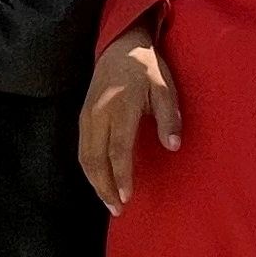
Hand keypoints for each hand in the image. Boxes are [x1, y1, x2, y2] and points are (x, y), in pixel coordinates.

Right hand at [76, 22, 180, 214]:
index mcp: (121, 106)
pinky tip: (100, 181)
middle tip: (117, 209)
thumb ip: (169, 117)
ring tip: (108, 202)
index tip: (127, 197)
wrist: (119, 46)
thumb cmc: (147, 69)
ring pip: (85, 157)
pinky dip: (89, 170)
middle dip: (105, 187)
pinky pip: (82, 149)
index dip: (121, 175)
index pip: (118, 149)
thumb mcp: (165, 88)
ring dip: (95, 182)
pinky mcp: (82, 117)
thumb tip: (173, 146)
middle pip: (96, 159)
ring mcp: (87, 115)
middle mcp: (99, 113)